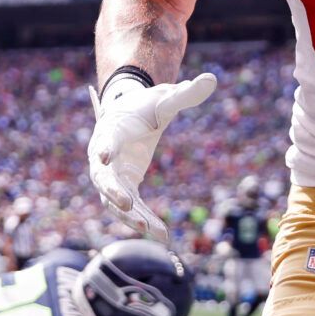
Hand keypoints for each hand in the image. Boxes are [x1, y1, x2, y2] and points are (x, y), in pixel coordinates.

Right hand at [87, 72, 216, 240]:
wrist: (131, 115)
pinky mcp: (123, 187)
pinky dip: (144, 221)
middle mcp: (104, 156)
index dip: (104, 148)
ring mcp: (112, 175)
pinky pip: (130, 209)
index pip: (105, 139)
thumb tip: (212, 79)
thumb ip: (186, 94)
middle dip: (112, 193)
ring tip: (155, 232)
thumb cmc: (144, 106)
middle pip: (102, 179)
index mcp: (112, 129)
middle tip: (128, 205)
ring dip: (131, 218)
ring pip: (113, 202)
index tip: (104, 158)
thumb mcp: (165, 99)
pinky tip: (164, 236)